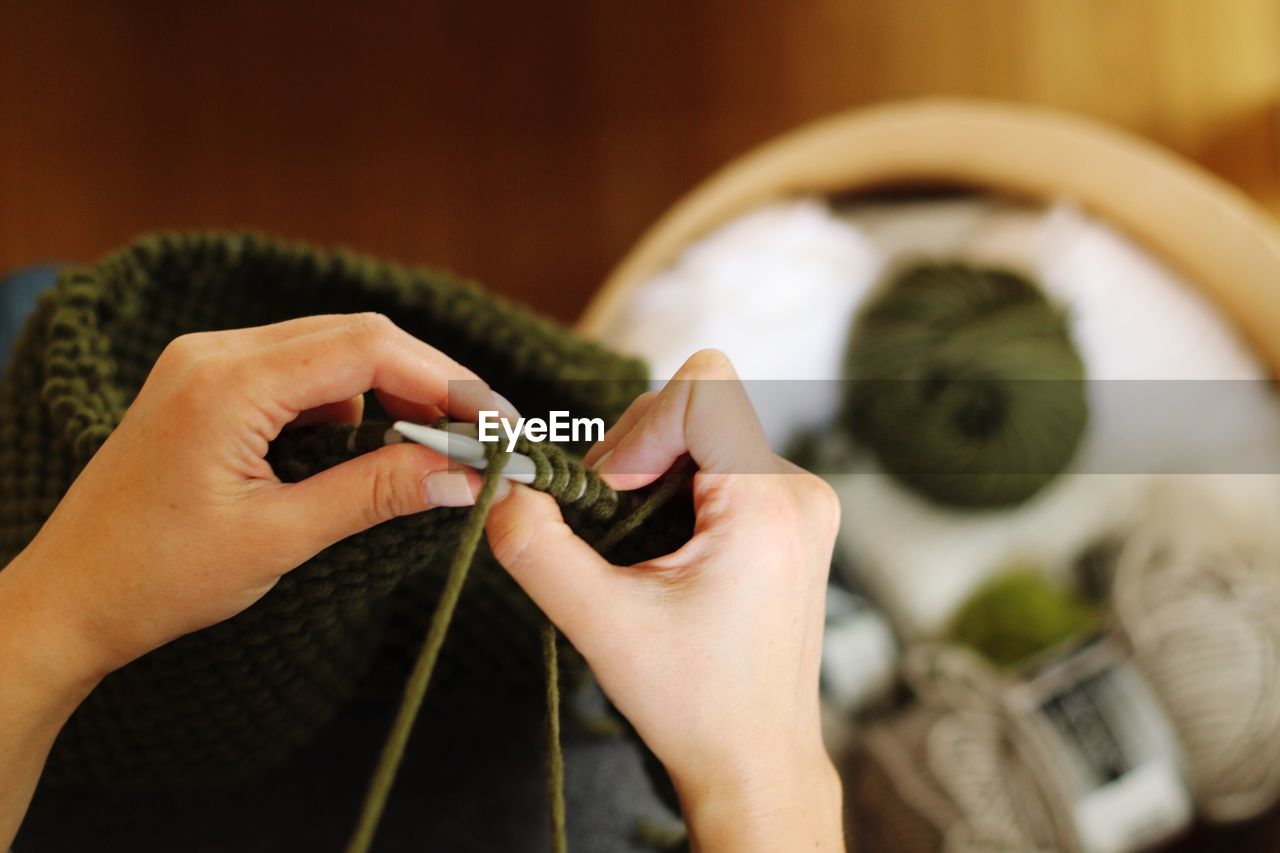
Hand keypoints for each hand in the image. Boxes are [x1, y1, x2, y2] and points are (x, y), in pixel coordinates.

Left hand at [2, 312, 516, 689]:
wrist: (67, 601)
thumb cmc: (157, 578)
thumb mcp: (280, 539)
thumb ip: (375, 494)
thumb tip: (465, 475)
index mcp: (227, 383)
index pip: (366, 349)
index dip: (444, 380)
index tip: (496, 422)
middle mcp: (215, 354)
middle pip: (355, 337)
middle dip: (426, 383)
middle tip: (481, 435)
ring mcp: (207, 365)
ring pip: (331, 352)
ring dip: (389, 392)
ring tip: (431, 449)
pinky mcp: (209, 387)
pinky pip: (299, 374)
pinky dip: (347, 405)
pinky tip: (365, 449)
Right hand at [485, 350, 844, 850]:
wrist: (755, 760)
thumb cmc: (695, 703)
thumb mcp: (602, 625)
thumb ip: (538, 549)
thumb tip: (503, 487)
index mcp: (770, 503)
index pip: (702, 387)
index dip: (637, 431)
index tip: (609, 496)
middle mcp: (799, 490)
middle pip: (697, 408)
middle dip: (634, 456)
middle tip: (604, 529)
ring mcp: (802, 503)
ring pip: (704, 434)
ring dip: (650, 476)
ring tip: (632, 548)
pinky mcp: (791, 519)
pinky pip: (721, 463)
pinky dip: (675, 491)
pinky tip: (661, 552)